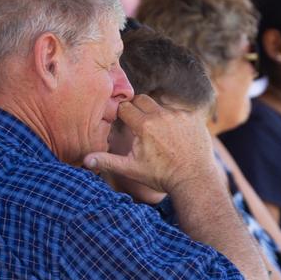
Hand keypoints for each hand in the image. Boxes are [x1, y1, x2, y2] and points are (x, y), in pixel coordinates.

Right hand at [84, 94, 215, 194]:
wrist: (194, 180)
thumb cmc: (161, 176)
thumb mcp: (131, 169)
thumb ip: (107, 161)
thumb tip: (86, 159)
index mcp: (144, 125)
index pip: (125, 107)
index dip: (122, 114)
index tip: (123, 122)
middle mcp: (162, 115)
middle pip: (142, 99)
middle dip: (137, 109)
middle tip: (138, 126)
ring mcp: (179, 115)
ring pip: (161, 106)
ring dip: (156, 116)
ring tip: (159, 136)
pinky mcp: (193, 118)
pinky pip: (179, 112)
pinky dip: (174, 121)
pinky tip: (176, 137)